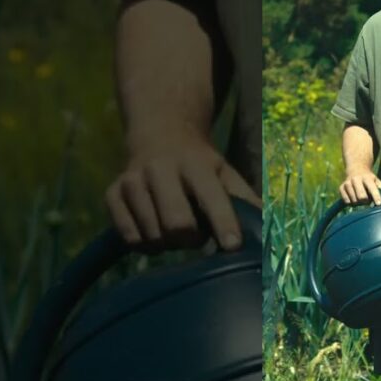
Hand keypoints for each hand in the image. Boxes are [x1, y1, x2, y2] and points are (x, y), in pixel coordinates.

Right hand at [105, 130, 260, 253]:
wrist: (159, 134)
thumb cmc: (200, 163)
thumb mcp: (226, 173)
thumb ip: (245, 200)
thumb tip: (269, 232)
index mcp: (195, 164)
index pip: (212, 198)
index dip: (224, 224)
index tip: (232, 246)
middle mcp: (160, 169)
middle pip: (176, 225)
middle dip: (190, 240)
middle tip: (195, 237)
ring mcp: (132, 181)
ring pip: (152, 236)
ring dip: (168, 243)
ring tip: (175, 228)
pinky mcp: (111, 194)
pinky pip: (129, 238)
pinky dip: (145, 244)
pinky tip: (154, 229)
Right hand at [339, 168, 380, 205]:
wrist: (356, 168)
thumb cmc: (370, 179)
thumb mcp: (378, 182)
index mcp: (367, 178)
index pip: (372, 188)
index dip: (376, 197)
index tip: (379, 204)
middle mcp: (356, 179)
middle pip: (361, 197)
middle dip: (366, 201)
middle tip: (367, 200)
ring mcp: (347, 183)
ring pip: (354, 200)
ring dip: (359, 203)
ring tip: (361, 198)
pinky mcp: (341, 187)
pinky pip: (346, 201)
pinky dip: (351, 202)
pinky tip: (354, 197)